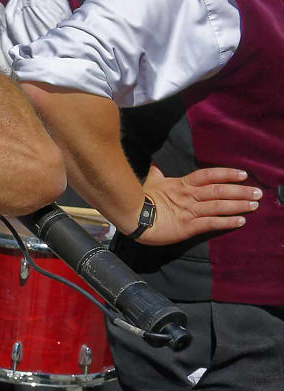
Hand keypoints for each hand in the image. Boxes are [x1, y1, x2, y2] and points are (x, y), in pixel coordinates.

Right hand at [134, 164, 262, 244]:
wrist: (132, 217)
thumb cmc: (140, 199)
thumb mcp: (151, 183)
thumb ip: (157, 174)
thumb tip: (154, 163)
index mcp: (182, 184)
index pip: (208, 175)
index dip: (227, 174)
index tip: (244, 175)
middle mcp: (189, 196)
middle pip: (219, 190)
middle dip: (240, 191)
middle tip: (258, 192)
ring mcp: (190, 211)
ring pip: (218, 205)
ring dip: (238, 205)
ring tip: (254, 205)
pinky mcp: (188, 227)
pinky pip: (211, 223)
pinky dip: (227, 222)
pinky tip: (241, 221)